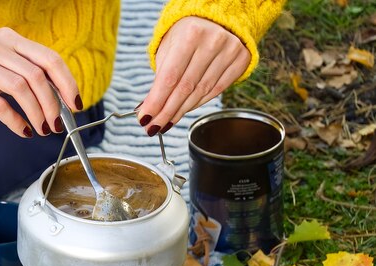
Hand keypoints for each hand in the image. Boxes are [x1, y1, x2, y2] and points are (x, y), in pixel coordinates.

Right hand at [0, 27, 81, 137]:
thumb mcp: (1, 61)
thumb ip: (27, 72)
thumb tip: (60, 100)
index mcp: (10, 38)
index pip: (48, 58)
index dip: (66, 82)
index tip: (75, 104)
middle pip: (36, 76)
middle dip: (52, 105)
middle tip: (56, 125)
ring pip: (20, 89)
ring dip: (36, 114)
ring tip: (41, 129)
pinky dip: (15, 121)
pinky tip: (22, 130)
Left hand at [137, 17, 250, 135]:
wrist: (217, 17)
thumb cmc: (186, 33)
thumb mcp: (168, 46)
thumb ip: (160, 76)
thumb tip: (149, 108)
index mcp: (190, 34)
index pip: (169, 77)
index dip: (156, 102)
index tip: (145, 119)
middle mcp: (212, 42)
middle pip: (185, 88)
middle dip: (167, 112)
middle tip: (154, 127)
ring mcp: (229, 51)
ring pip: (201, 92)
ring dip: (181, 111)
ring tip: (166, 122)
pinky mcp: (241, 60)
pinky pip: (216, 90)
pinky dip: (198, 103)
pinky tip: (185, 110)